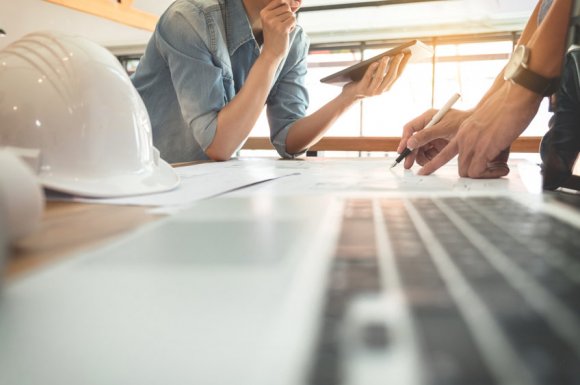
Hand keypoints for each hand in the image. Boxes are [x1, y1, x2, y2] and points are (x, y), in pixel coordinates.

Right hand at [260, 0, 295, 59]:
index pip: (279, 0)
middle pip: (286, 6)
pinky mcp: (281, 28)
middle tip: (283, 25)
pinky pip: (293, 20)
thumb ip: (285, 10)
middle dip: (288, 15)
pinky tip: (287, 32)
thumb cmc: (275, 36)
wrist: (271, 52)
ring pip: (290, 14)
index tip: (294, 6)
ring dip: (290, 22)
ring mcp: (273, 22)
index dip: (288, 3)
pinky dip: (293, 26)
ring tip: (284, 30)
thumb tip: (298, 2)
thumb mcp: (276, 21)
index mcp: (264, 13)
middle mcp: (267, 16)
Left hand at [342, 52, 409, 99]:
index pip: (398, 75)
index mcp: (387, 87)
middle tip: (400, 53)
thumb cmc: (365, 82)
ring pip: (380, 78)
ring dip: (384, 66)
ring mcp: (371, 91)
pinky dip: (372, 70)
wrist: (350, 95)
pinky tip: (375, 62)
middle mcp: (381, 91)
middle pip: (390, 76)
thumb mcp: (376, 78)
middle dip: (396, 64)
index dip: (404, 64)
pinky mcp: (362, 89)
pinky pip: (368, 78)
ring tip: (387, 56)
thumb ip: (383, 70)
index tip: (409, 54)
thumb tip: (392, 56)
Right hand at [397, 108, 470, 168]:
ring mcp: (432, 137)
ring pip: (419, 150)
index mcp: (427, 118)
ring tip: (426, 163)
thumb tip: (410, 143)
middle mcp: (427, 127)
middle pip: (413, 141)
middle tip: (408, 164)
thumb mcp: (443, 128)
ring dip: (420, 158)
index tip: (403, 150)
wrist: (480, 128)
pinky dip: (428, 160)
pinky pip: (427, 154)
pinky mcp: (437, 145)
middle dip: (411, 153)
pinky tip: (432, 162)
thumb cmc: (463, 122)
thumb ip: (426, 135)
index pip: (410, 129)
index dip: (404, 140)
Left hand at [419, 82, 541, 177]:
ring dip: (484, 175)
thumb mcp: (489, 125)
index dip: (434, 164)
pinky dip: (490, 174)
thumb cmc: (508, 107)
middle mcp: (464, 138)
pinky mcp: (483, 147)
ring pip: (467, 172)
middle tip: (493, 171)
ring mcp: (472, 143)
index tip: (426, 172)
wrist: (515, 95)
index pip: (444, 153)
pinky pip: (478, 172)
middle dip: (475, 174)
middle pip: (461, 167)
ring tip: (500, 169)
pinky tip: (503, 169)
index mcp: (464, 131)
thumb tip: (495, 159)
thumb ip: (488, 142)